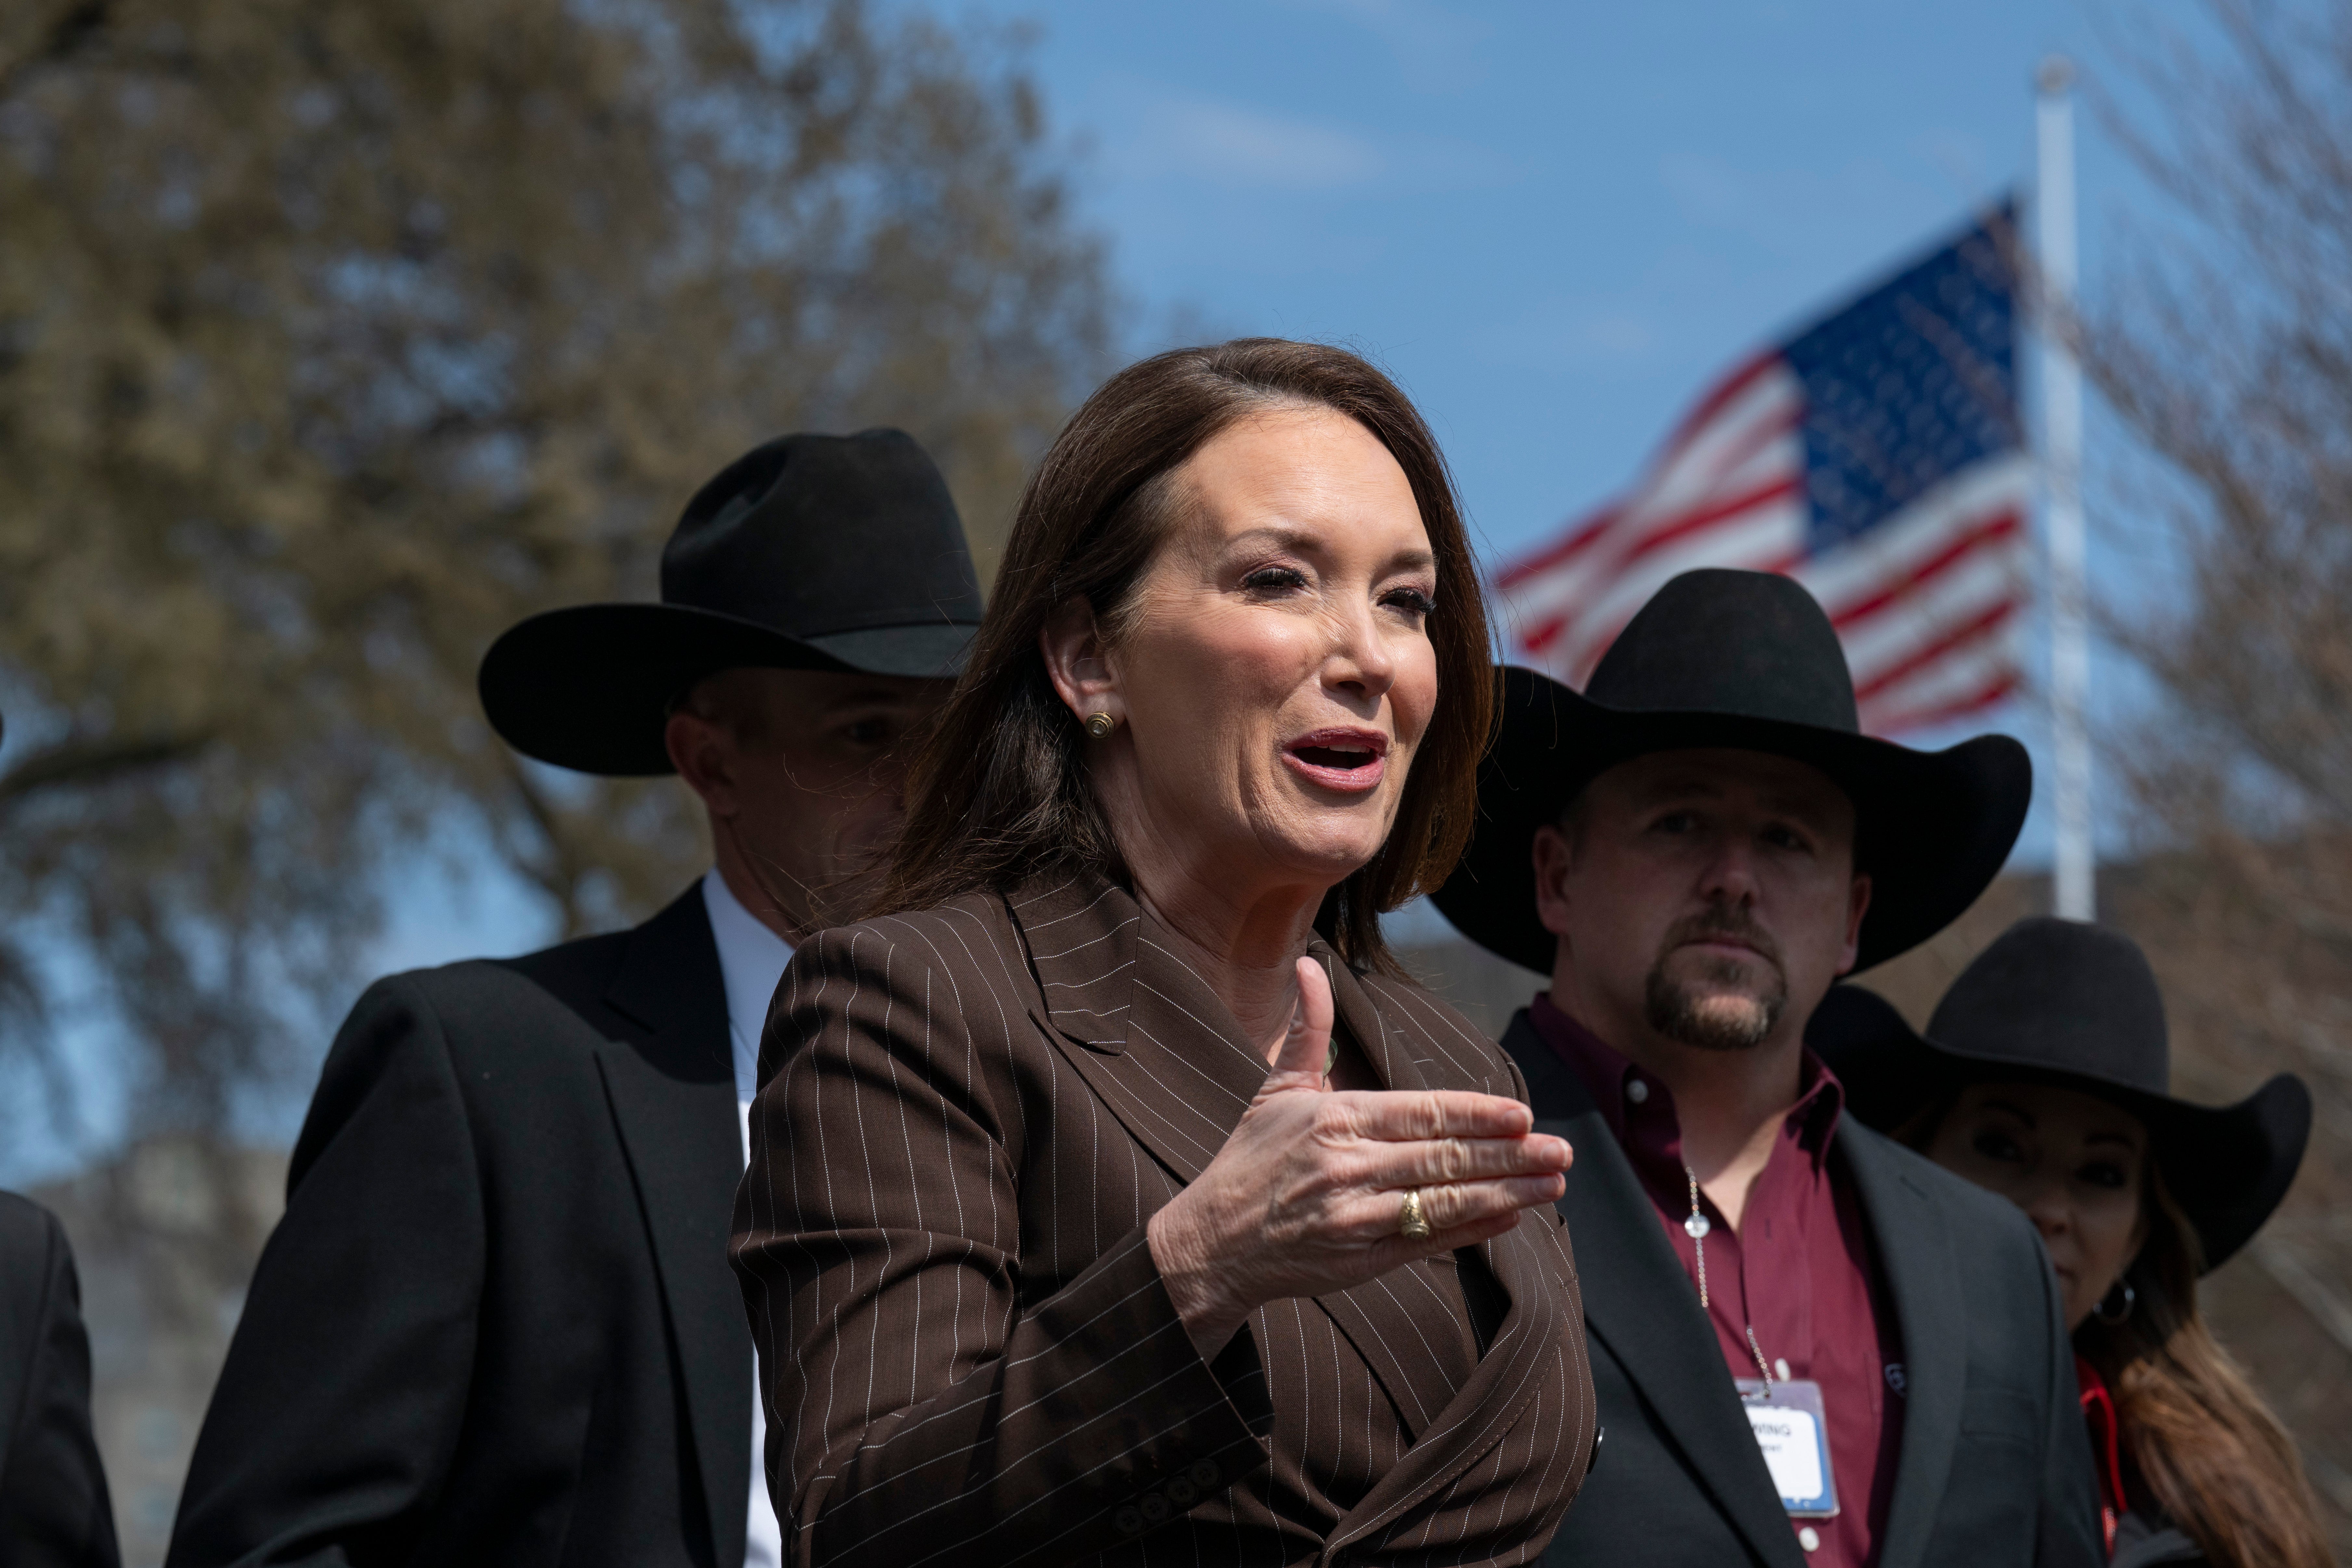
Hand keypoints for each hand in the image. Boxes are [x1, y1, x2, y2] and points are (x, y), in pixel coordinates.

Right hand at [1146, 958, 1571, 1359]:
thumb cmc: (1250, 1159)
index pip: (1421, 1113)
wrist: (1212, 1243)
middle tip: (1561, 1151)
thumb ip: (1309, 1031)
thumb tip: (1310, 967)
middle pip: (1444, 1159)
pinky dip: (1473, 1229)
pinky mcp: (1361, 1259)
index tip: (1521, 1114)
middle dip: (1510, 1155)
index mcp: (1333, 1120)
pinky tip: (1511, 1216)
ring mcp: (1356, 1218)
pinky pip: (1428, 1241)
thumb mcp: (1276, 1090)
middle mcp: (1347, 1168)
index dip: (1476, 1114)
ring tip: (1552, 1184)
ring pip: (1445, 1202)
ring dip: (1507, 1192)